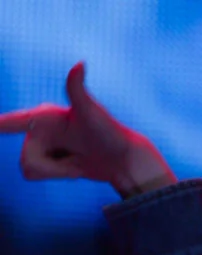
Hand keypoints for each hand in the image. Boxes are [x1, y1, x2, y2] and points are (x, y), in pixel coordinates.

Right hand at [0, 61, 175, 196]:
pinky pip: (40, 175)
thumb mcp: (92, 112)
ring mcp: (44, 144)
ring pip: (31, 170)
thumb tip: (79, 64)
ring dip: (56, 173)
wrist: (122, 158)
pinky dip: (59, 175)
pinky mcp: (50, 159)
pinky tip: (75, 167)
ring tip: (76, 164)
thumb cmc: (109, 131)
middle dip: (51, 170)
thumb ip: (78, 89)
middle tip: (76, 163)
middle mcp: (40, 129)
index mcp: (44, 115)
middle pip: (27, 160)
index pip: (16, 121)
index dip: (1, 124)